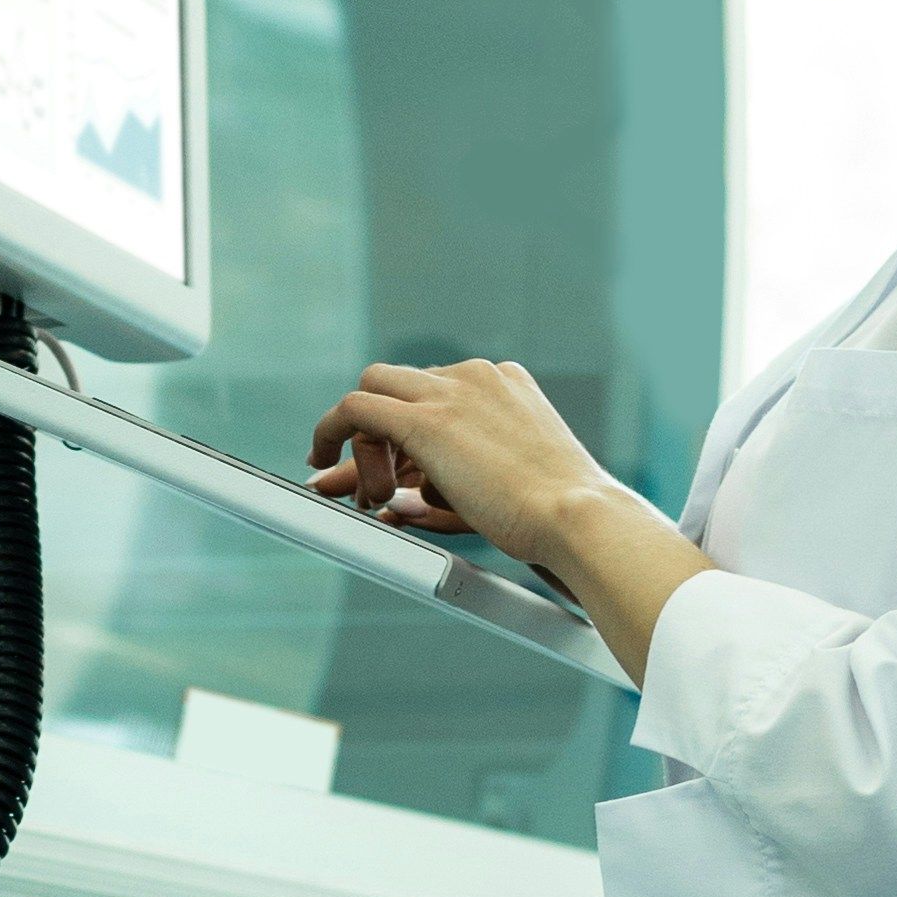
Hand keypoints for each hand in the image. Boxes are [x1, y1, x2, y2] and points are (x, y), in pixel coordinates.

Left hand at [309, 355, 589, 562]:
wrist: (576, 515)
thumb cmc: (554, 518)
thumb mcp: (505, 491)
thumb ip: (450, 492)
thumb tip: (398, 508)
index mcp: (506, 387)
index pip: (438, 394)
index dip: (409, 433)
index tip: (395, 465)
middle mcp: (478, 378)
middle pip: (403, 386)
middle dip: (379, 430)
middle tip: (372, 479)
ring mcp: (452, 392)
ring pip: (375, 390)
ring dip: (362, 444)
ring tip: (368, 493)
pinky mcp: (426, 419)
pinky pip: (356, 408)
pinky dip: (331, 431)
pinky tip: (319, 459)